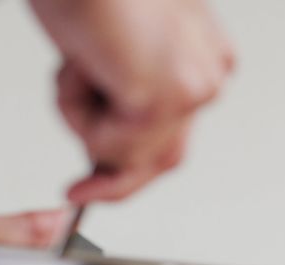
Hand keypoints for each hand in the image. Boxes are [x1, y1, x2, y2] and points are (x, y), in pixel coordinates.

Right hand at [29, 0, 234, 201]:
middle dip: (117, 178)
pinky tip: (78, 61)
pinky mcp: (162, 99)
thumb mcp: (118, 50)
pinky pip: (103, 146)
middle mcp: (210, 74)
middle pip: (168, 157)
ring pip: (127, 153)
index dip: (133, 162)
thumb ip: (127, 100)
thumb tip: (109, 161)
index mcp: (208, 58)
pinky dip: (73, 111)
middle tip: (77, 194)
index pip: (179, 132)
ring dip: (80, 118)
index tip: (95, 183)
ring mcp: (192, 88)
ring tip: (76, 62)